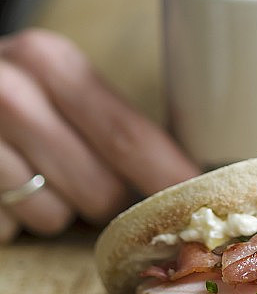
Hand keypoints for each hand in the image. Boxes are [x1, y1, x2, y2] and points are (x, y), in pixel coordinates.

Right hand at [0, 29, 199, 241]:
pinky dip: (11, 219)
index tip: (201, 204)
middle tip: (93, 186)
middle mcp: (11, 95)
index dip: (168, 176)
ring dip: (55, 210)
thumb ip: (107, 120)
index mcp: (51, 63)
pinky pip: (8, 229)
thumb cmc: (9, 90)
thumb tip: (180, 177)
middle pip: (99, 189)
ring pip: (54, 218)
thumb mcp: (53, 79)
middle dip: (108, 202)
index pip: (128, 133)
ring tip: (30, 174)